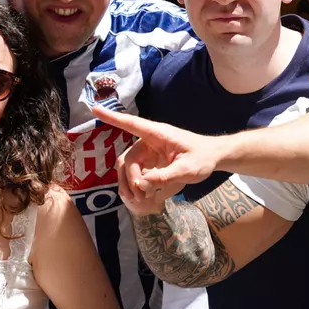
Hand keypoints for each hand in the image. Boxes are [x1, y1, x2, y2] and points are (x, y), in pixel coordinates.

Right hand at [92, 107, 219, 198]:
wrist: (214, 157)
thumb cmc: (203, 157)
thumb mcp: (188, 170)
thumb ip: (166, 177)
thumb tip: (142, 185)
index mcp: (158, 134)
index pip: (132, 124)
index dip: (112, 117)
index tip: (94, 108)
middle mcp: (150, 141)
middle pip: (128, 159)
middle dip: (129, 178)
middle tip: (139, 195)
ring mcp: (149, 152)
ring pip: (129, 168)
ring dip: (130, 184)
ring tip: (139, 200)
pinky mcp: (151, 162)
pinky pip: (138, 174)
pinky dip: (139, 187)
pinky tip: (146, 198)